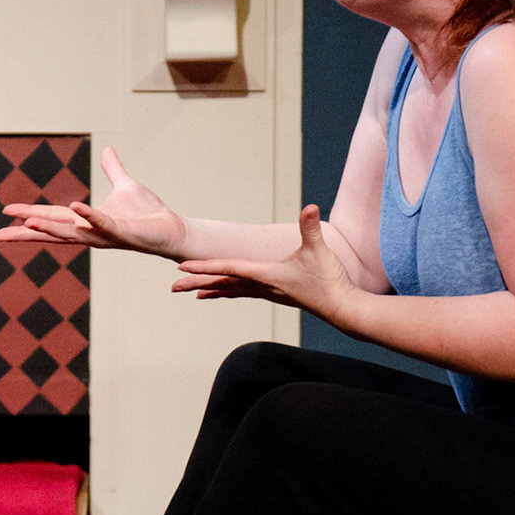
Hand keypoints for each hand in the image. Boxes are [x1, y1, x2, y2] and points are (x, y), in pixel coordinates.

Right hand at [0, 146, 186, 258]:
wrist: (171, 229)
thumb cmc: (148, 213)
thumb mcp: (126, 186)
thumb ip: (114, 170)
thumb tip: (109, 150)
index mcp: (85, 221)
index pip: (51, 217)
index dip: (28, 214)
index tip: (5, 214)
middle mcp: (90, 232)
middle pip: (52, 231)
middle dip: (26, 233)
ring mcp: (104, 234)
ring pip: (71, 232)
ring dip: (49, 227)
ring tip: (26, 222)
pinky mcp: (122, 233)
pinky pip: (102, 223)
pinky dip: (89, 216)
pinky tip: (74, 206)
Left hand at [173, 204, 357, 321]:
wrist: (342, 307)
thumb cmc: (329, 280)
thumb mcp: (319, 250)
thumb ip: (311, 228)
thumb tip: (310, 207)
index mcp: (265, 274)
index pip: (228, 268)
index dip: (205, 267)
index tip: (183, 267)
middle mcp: (261, 285)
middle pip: (222, 283)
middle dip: (197, 283)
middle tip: (173, 287)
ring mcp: (266, 291)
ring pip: (230, 290)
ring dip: (209, 289)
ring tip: (188, 292)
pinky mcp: (274, 293)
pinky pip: (241, 292)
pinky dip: (226, 291)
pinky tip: (217, 293)